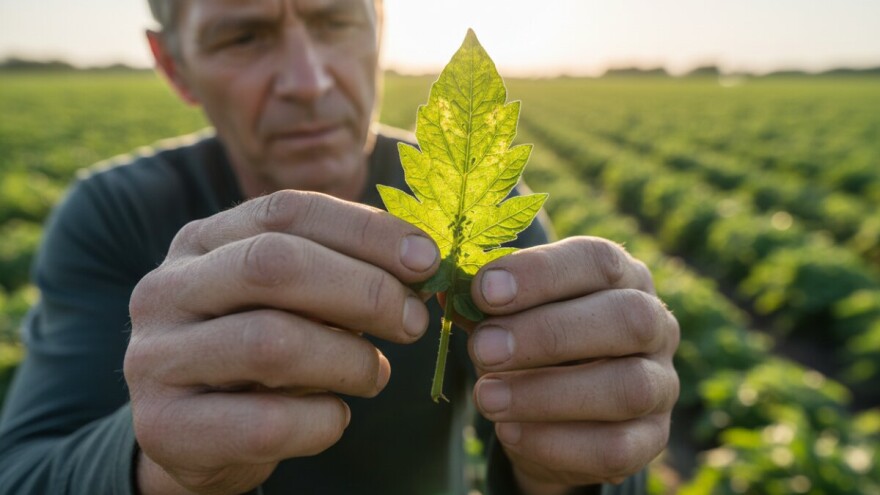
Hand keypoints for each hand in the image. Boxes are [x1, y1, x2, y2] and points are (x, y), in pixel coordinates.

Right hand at [124, 190, 438, 493]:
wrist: (189, 438)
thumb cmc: (256, 354)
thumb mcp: (289, 301)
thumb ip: (338, 272)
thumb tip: (419, 263)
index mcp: (202, 241)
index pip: (287, 210)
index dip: (366, 230)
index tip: (426, 259)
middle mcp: (166, 289)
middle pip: (274, 265)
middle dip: (365, 290)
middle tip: (414, 321)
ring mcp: (155, 358)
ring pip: (272, 343)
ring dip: (349, 360)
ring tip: (375, 374)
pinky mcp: (164, 428)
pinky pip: (266, 423)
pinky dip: (323, 421)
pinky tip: (334, 417)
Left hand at [466, 237, 679, 493]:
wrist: (553, 416)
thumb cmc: (531, 345)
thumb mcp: (508, 315)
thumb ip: (485, 303)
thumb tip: (448, 291)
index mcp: (622, 276)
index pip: (598, 259)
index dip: (541, 272)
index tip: (484, 290)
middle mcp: (656, 324)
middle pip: (626, 319)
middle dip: (548, 333)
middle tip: (483, 348)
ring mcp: (662, 384)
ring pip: (627, 387)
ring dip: (548, 393)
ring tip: (486, 397)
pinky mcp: (652, 439)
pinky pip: (617, 448)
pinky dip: (556, 442)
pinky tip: (509, 432)